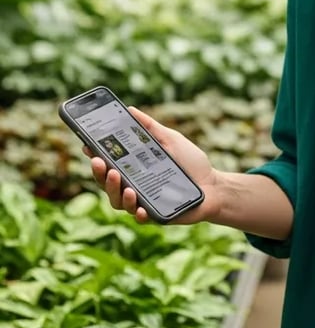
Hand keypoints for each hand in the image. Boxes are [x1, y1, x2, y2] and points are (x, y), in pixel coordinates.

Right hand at [87, 106, 219, 224]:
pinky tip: (141, 207)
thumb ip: (151, 128)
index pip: (108, 163)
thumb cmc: (191, 162)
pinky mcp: (155, 215)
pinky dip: (138, 212)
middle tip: (100, 163)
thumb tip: (130, 110)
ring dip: (117, 193)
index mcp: (134, 168)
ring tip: (125, 184)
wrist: (214, 185)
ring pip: (119, 202)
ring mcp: (142, 202)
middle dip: (100, 174)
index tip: (88, 146)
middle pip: (107, 183)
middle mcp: (134, 185)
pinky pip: (141, 217)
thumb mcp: (171, 140)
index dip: (96, 156)